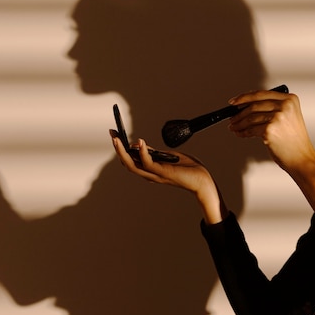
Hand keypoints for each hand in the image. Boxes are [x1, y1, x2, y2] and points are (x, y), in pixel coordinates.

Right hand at [110, 131, 225, 222]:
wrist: (202, 180)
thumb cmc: (187, 168)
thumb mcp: (167, 157)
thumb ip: (154, 152)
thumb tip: (140, 145)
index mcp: (149, 170)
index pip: (130, 160)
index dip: (120, 148)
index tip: (115, 135)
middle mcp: (149, 174)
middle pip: (127, 162)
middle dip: (118, 148)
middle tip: (112, 134)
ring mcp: (154, 174)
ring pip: (132, 165)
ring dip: (123, 152)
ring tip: (117, 139)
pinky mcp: (162, 173)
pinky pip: (148, 163)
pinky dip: (142, 152)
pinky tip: (140, 142)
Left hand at [227, 89, 314, 172]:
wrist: (301, 158)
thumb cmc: (294, 141)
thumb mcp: (288, 117)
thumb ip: (271, 109)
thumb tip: (244, 107)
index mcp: (290, 99)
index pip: (261, 94)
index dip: (244, 97)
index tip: (233, 102)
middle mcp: (285, 106)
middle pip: (253, 105)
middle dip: (238, 113)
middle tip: (231, 119)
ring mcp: (278, 117)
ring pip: (250, 118)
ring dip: (239, 124)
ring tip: (234, 128)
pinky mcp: (270, 129)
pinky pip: (250, 129)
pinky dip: (243, 132)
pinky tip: (241, 134)